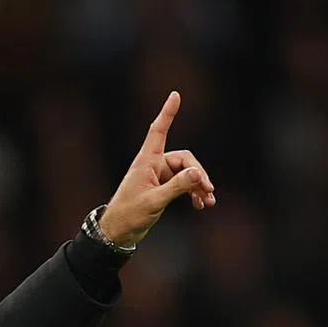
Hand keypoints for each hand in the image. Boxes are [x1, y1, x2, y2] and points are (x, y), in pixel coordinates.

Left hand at [98, 92, 215, 246]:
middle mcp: (153, 165)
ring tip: (209, 201)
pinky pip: (184, 184)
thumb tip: (197, 173)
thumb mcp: (154, 201)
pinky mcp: (162, 188)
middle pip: (184, 159)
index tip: (175, 95)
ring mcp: (159, 177)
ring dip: (199, 185)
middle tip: (208, 191)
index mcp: (146, 161)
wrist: (118, 232)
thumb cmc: (129, 214)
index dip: (167, 113)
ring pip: (187, 173)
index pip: (158, 131)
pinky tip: (202, 204)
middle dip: (198, 174)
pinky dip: (193, 193)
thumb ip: (176, 187)